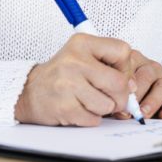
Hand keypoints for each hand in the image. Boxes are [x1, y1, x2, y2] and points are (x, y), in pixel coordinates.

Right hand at [14, 33, 134, 125]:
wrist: (29, 91)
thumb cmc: (61, 74)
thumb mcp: (82, 56)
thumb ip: (109, 64)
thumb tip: (133, 86)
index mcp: (82, 43)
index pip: (122, 51)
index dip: (127, 68)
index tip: (119, 75)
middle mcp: (74, 61)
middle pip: (119, 82)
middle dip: (121, 96)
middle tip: (112, 98)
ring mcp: (68, 84)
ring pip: (108, 104)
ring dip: (104, 109)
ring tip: (90, 101)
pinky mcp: (64, 107)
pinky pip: (94, 119)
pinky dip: (91, 118)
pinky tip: (79, 109)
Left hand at [115, 49, 161, 120]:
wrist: (146, 93)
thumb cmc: (125, 90)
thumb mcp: (118, 85)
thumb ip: (115, 93)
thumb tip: (116, 110)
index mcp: (133, 60)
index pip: (130, 64)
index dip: (123, 82)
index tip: (116, 96)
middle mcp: (150, 67)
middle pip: (146, 76)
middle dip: (137, 95)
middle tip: (129, 109)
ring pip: (161, 88)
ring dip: (151, 102)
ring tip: (143, 114)